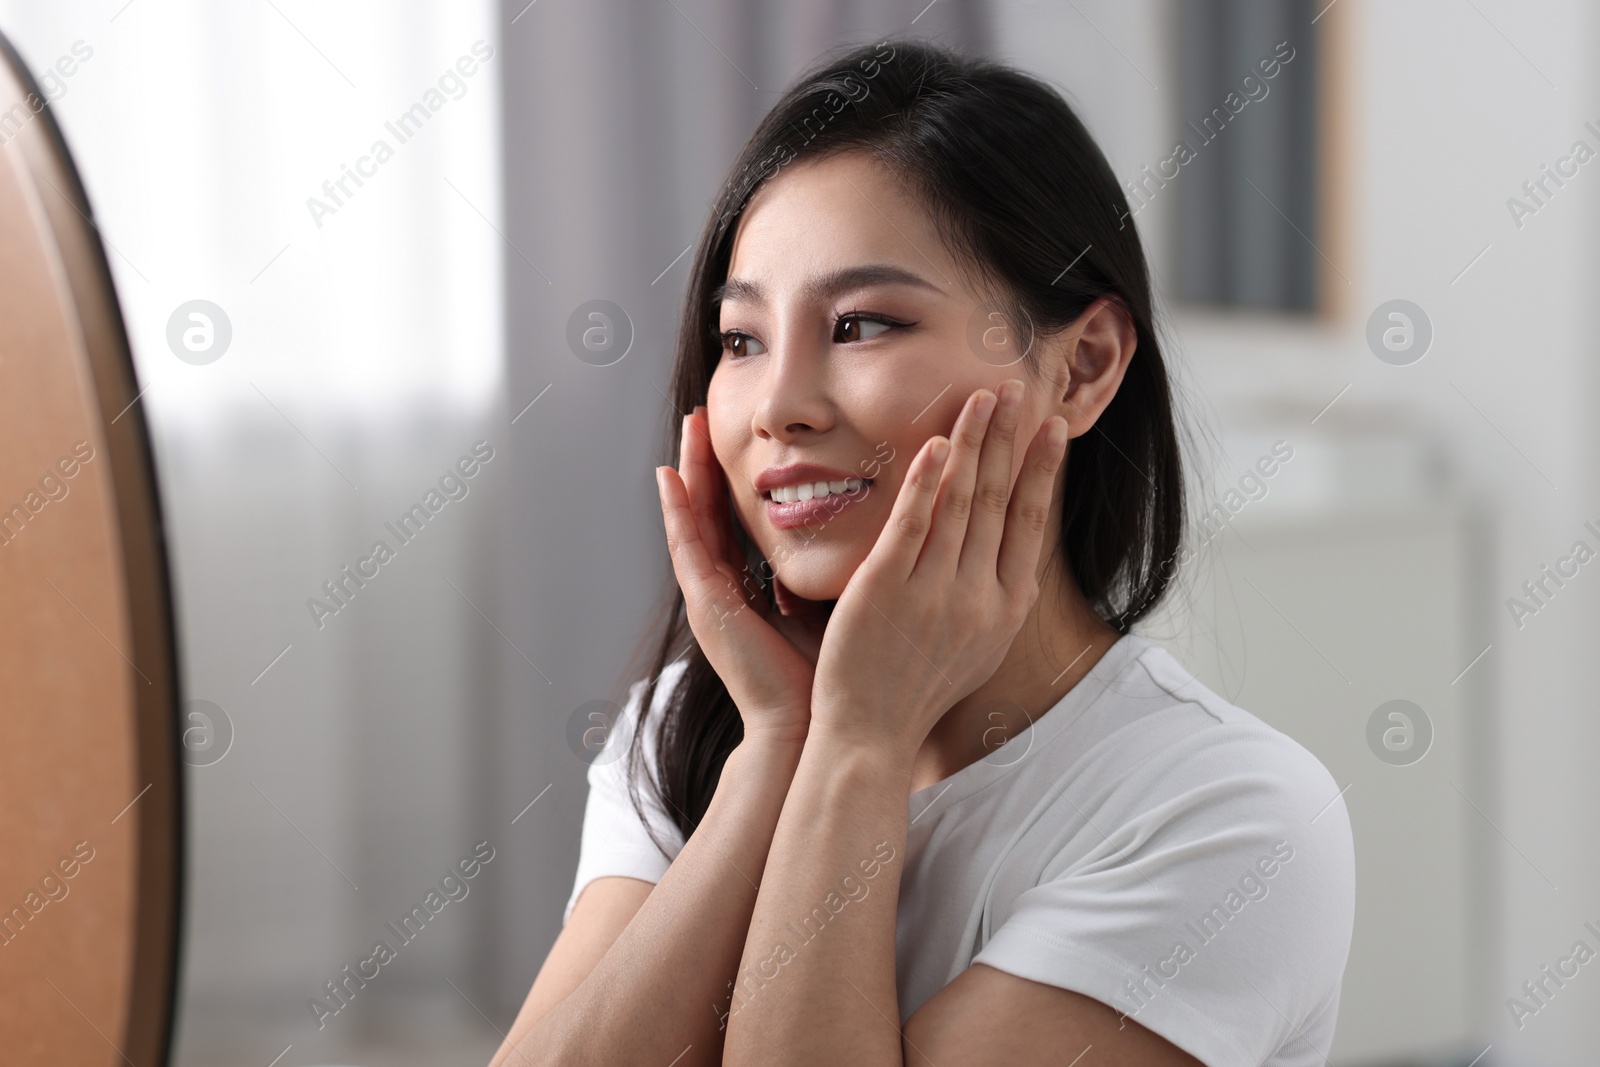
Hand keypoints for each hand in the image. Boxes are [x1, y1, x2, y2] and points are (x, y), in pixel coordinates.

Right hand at [655, 406, 826, 743]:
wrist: (809, 729)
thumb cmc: (829, 679)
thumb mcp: (830, 611)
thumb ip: (832, 578)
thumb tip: (865, 539)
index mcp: (751, 594)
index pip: (739, 524)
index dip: (734, 482)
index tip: (739, 441)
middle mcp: (724, 592)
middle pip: (711, 513)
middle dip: (707, 464)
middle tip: (703, 416)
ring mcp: (709, 599)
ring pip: (694, 520)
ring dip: (689, 472)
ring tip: (688, 426)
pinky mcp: (706, 606)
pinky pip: (685, 547)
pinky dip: (675, 510)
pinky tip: (668, 475)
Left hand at [809, 380, 1068, 759]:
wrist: (870, 733)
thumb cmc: (918, 688)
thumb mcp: (978, 646)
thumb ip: (994, 595)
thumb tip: (1015, 550)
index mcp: (1005, 609)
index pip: (1029, 523)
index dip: (1041, 470)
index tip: (1052, 426)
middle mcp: (978, 597)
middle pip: (997, 500)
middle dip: (1009, 437)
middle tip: (1016, 386)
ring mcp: (933, 592)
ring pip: (960, 501)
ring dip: (973, 443)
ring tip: (981, 397)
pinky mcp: (886, 588)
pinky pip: (911, 523)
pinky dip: (926, 480)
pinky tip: (936, 444)